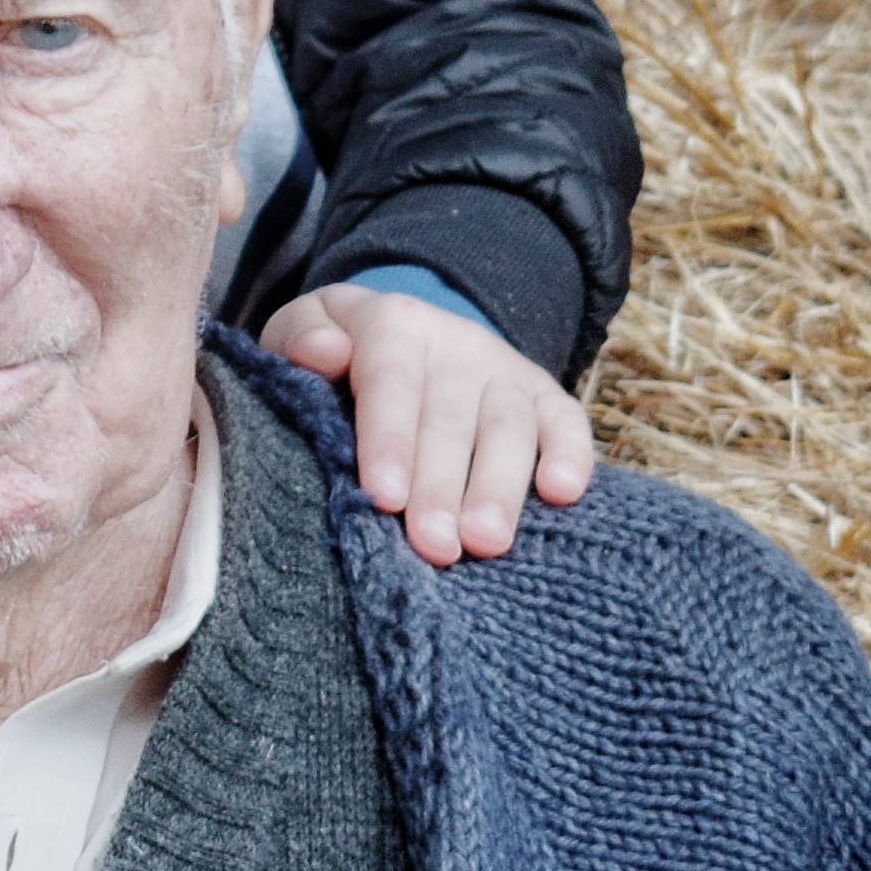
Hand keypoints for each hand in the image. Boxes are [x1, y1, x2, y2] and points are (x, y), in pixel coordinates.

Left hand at [261, 284, 594, 567]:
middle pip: (450, 415)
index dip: (389, 437)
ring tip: (487, 542)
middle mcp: (455, 342)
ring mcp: (504, 369)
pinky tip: (562, 494)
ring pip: (508, 425)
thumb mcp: (302, 332)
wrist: (403, 334)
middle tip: (434, 546)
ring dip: (499, 486)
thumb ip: (299, 338)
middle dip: (442, 484)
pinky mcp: (544, 395)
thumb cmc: (337, 354)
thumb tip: (323, 351)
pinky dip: (572, 454)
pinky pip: (566, 420)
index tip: (384, 496)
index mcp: (392, 324)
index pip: (391, 378)